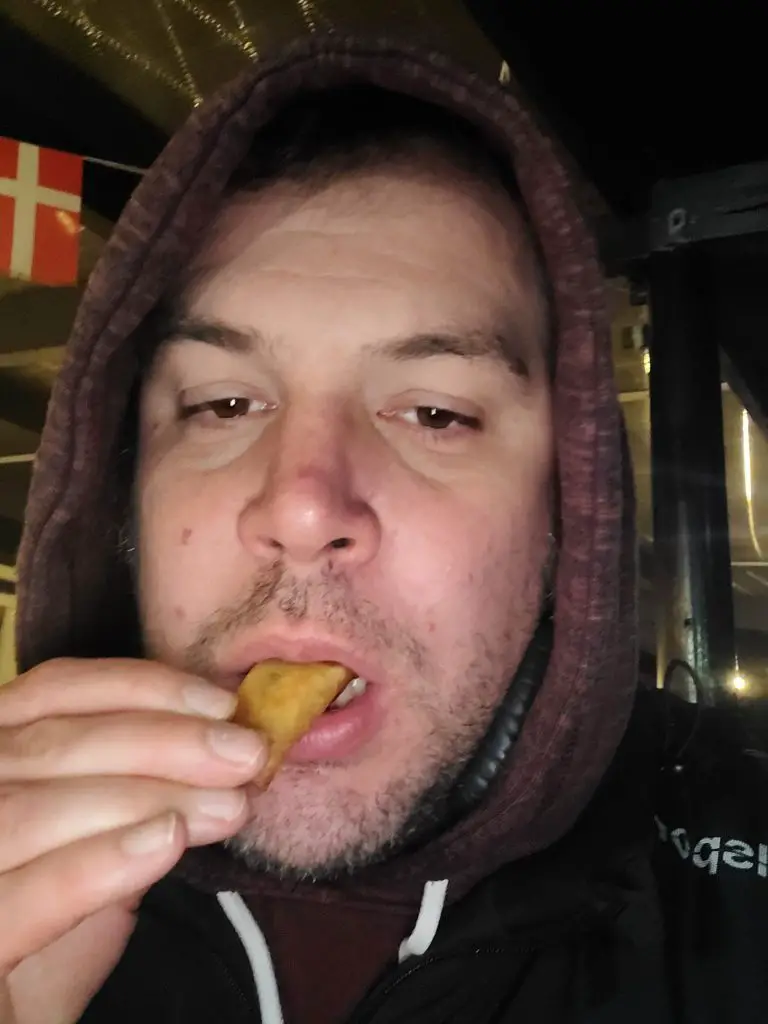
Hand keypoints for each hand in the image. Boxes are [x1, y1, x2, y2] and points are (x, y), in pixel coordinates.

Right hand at [0, 657, 264, 1023]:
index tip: (221, 703)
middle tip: (246, 755)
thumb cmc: (44, 943)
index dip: (138, 688)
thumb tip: (219, 752)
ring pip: (34, 808)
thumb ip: (134, 798)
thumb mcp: (94, 850)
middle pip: (50, 745)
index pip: (49, 693)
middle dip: (163, 742)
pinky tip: (166, 843)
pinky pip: (21, 895)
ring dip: (147, 797)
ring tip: (227, 805)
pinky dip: (97, 862)